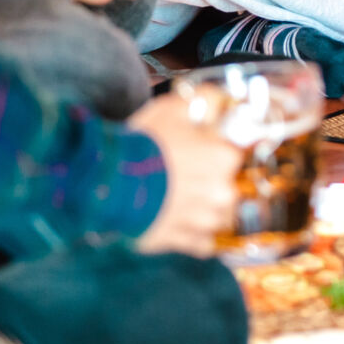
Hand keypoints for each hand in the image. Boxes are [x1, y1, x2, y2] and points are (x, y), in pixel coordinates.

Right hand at [128, 94, 243, 257]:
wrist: (109, 187)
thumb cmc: (143, 147)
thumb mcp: (173, 108)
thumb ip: (205, 100)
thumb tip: (220, 99)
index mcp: (226, 158)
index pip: (234, 153)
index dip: (214, 151)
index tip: (198, 151)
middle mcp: (224, 192)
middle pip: (228, 186)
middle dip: (209, 182)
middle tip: (183, 177)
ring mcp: (206, 221)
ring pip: (218, 216)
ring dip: (204, 210)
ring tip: (179, 202)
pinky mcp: (187, 243)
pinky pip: (203, 242)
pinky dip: (194, 235)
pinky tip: (177, 223)